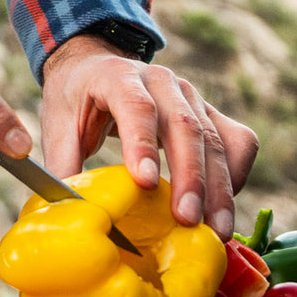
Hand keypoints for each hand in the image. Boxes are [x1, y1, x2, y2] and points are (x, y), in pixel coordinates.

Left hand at [40, 34, 258, 238]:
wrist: (96, 66)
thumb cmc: (76, 99)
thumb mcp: (58, 123)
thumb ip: (62, 164)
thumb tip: (72, 213)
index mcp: (116, 75)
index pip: (135, 106)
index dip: (142, 144)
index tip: (144, 183)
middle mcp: (159, 80)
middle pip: (183, 124)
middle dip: (189, 176)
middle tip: (186, 220)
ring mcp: (190, 95)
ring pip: (215, 138)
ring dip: (219, 187)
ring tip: (216, 230)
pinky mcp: (210, 113)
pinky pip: (238, 142)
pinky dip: (237, 174)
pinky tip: (222, 206)